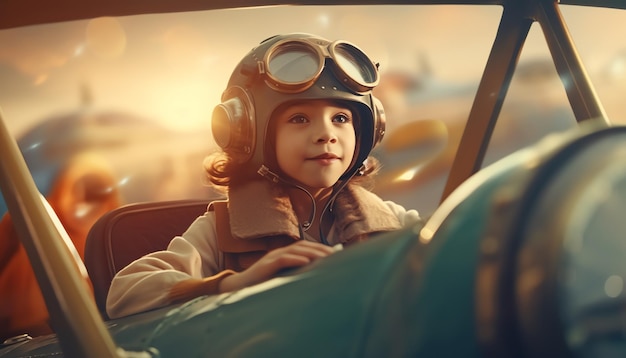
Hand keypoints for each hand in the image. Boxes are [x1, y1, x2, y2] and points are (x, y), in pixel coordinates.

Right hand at [219, 240, 334, 292]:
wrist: (238, 289)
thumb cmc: (261, 286)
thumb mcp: (281, 279)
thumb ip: (295, 275)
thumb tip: (315, 276)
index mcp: (283, 255)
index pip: (306, 247)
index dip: (320, 249)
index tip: (336, 254)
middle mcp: (278, 253)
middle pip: (303, 246)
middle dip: (320, 249)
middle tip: (336, 255)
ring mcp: (271, 258)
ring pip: (295, 251)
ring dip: (312, 253)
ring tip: (326, 258)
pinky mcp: (265, 266)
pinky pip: (282, 260)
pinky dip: (295, 260)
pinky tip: (306, 262)